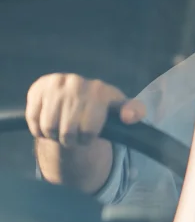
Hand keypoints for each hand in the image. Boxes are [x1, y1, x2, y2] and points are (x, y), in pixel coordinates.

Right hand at [26, 74, 145, 147]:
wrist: (74, 95)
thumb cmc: (101, 107)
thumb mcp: (120, 109)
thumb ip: (133, 112)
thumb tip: (129, 117)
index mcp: (100, 90)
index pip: (90, 130)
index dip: (88, 138)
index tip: (90, 135)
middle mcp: (77, 82)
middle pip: (68, 132)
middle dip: (71, 140)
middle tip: (74, 135)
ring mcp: (55, 84)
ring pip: (49, 128)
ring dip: (54, 136)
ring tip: (62, 130)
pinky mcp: (37, 88)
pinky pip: (34, 120)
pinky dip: (39, 130)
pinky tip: (48, 125)